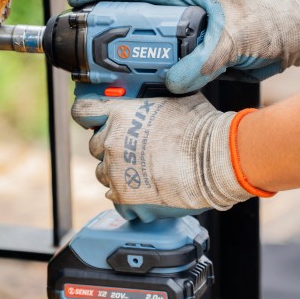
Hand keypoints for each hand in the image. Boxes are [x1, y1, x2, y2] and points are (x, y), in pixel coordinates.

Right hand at [68, 0, 299, 91]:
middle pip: (131, 17)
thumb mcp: (235, 40)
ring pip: (143, 42)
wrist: (287, 41)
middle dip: (105, 31)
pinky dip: (146, 73)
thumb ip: (205, 60)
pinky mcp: (190, 51)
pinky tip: (135, 87)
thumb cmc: (266, 26)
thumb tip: (172, 82)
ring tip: (103, 73)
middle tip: (85, 49)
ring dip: (124, 57)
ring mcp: (182, 31)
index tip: (77, 1)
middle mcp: (178, 9)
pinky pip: (160, 61)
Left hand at [71, 93, 271, 222]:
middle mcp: (111, 142)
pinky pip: (117, 200)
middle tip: (136, 150)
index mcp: (120, 114)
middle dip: (112, 147)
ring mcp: (116, 172)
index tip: (94, 120)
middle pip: (95, 146)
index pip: (84, 111)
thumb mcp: (176, 99)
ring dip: (120, 173)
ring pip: (104, 174)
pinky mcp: (125, 198)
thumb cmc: (201, 129)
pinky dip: (129, 198)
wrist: (216, 162)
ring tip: (147, 172)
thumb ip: (154, 101)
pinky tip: (148, 192)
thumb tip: (158, 98)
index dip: (90, 116)